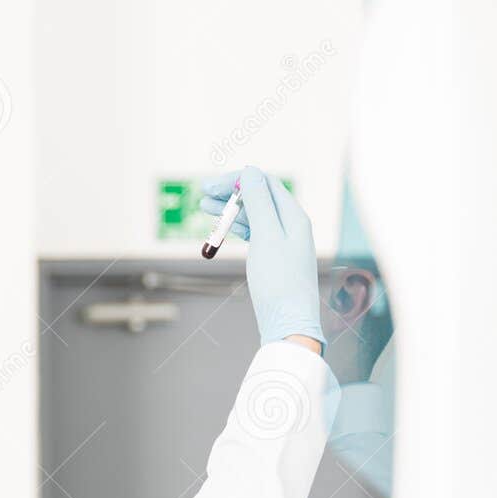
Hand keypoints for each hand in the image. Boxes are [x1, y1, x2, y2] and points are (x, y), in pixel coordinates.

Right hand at [201, 167, 323, 347]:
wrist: (289, 325)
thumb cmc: (279, 282)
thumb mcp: (266, 237)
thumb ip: (258, 203)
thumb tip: (250, 171)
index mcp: (294, 216)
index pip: (264, 183)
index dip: (237, 180)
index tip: (210, 187)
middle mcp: (292, 227)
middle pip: (259, 198)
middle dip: (231, 194)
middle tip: (202, 195)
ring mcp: (284, 244)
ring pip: (255, 217)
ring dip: (231, 210)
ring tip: (205, 208)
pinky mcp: (275, 261)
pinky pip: (256, 235)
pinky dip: (239, 228)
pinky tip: (226, 228)